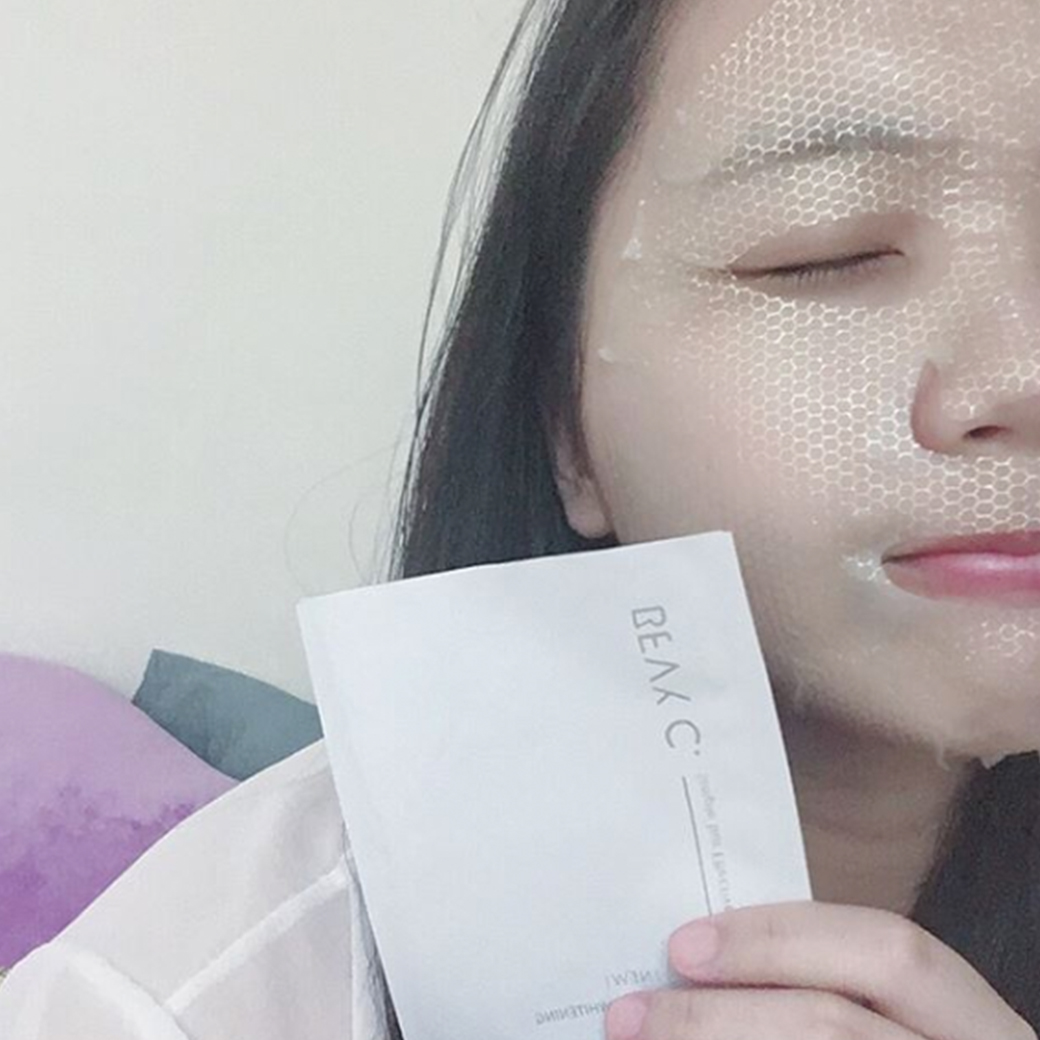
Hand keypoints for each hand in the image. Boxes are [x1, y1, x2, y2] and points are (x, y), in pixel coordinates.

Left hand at [604, 902, 1035, 1039]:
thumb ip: (820, 984)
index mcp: (970, 1019)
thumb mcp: (887, 1015)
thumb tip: (698, 958)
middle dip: (719, 1015)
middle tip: (633, 1013)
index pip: (889, 951)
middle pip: (832, 1025)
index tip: (682, 945)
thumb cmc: (886, 1037)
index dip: (780, 938)